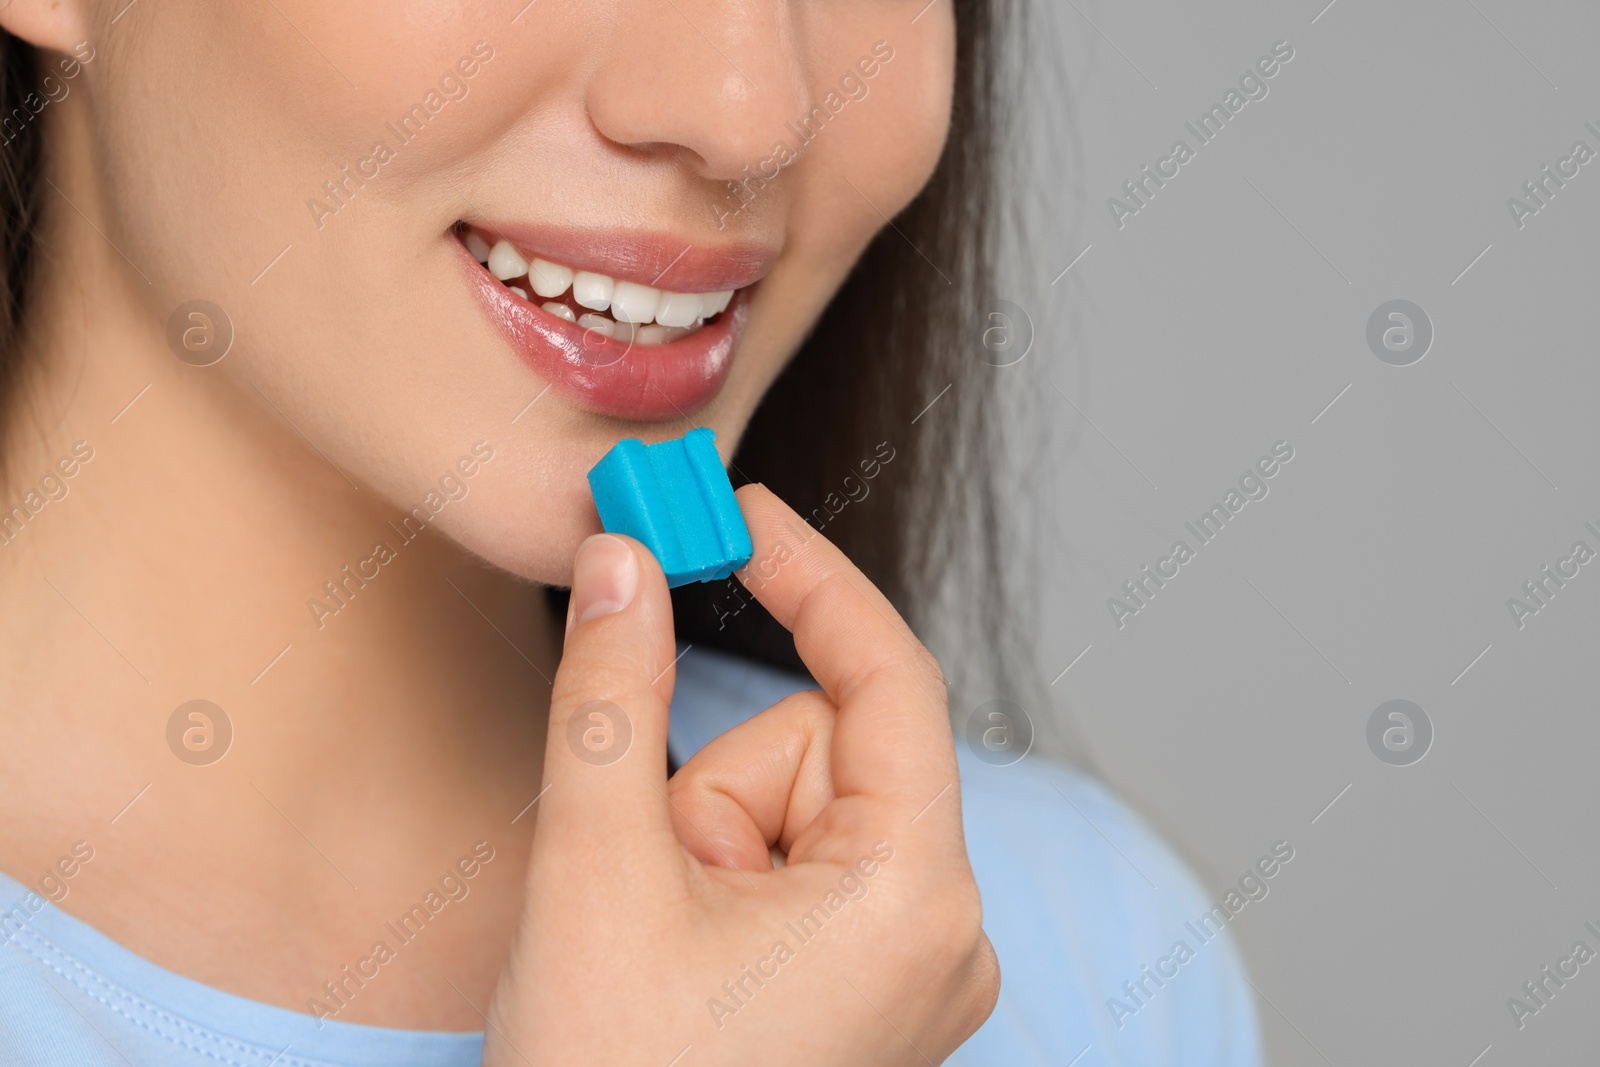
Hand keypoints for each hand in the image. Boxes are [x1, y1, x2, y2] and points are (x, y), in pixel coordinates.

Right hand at [483, 484, 998, 1065]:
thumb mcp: (593, 872)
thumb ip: (612, 695)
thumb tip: (622, 562)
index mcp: (912, 899)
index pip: (888, 679)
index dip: (813, 579)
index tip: (738, 511)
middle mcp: (942, 931)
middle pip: (822, 749)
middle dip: (718, 786)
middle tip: (649, 879)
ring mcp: (911, 963)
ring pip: (798, 804)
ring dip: (708, 838)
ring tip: (663, 938)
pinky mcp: (873, 981)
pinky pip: (800, 860)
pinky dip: (726, 872)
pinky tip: (687, 957)